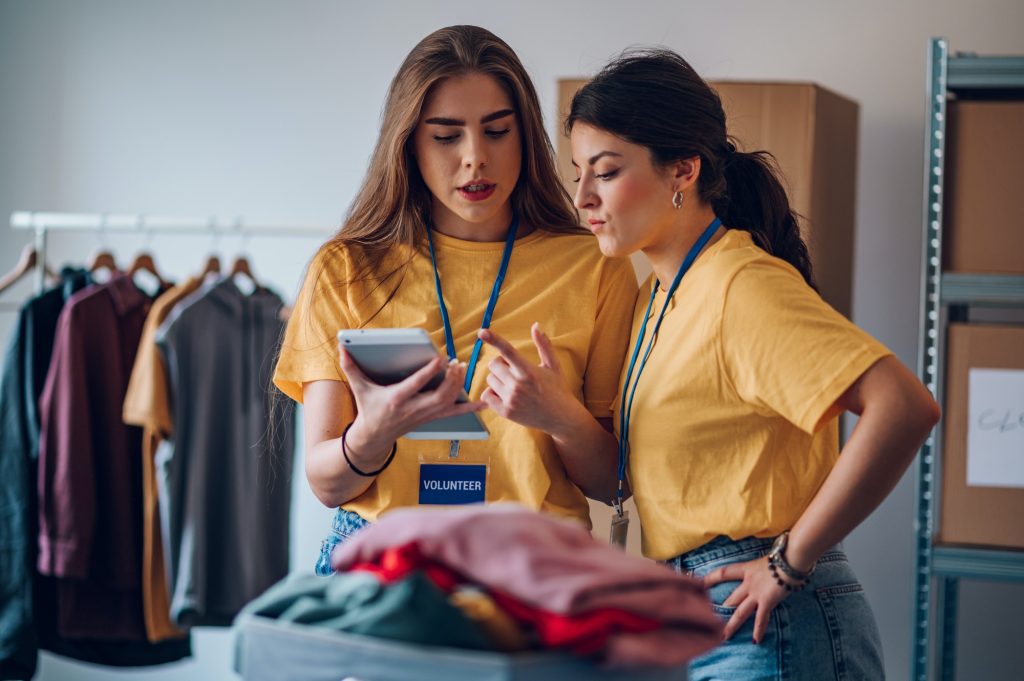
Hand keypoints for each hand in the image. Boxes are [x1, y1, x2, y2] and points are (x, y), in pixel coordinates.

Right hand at [338, 347, 484, 455]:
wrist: (374, 437)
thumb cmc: (369, 409)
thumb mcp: (359, 389)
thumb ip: (351, 368)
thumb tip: (341, 348)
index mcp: (397, 399)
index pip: (416, 385)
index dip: (429, 372)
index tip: (440, 358)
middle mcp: (414, 409)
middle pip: (439, 395)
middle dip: (451, 379)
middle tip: (456, 361)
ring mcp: (426, 416)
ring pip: (449, 402)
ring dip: (459, 386)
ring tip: (462, 367)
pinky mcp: (432, 418)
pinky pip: (455, 413)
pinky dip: (470, 407)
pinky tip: (484, 401)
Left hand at [478, 323, 581, 434]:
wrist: (561, 418)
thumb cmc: (558, 388)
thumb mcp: (553, 365)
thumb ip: (544, 344)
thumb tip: (536, 325)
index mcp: (529, 371)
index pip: (508, 351)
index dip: (494, 339)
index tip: (482, 331)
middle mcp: (518, 385)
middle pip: (493, 365)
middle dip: (501, 365)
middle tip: (513, 371)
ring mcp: (511, 399)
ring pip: (490, 380)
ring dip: (498, 379)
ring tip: (513, 385)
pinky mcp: (506, 412)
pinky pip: (486, 395)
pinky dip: (493, 393)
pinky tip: (506, 395)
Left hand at [702, 556, 792, 643]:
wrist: (791, 559)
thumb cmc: (785, 556)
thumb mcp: (769, 559)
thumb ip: (765, 565)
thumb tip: (771, 565)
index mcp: (747, 569)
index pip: (724, 572)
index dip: (712, 578)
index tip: (700, 583)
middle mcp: (749, 583)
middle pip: (731, 598)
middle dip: (720, 610)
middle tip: (709, 619)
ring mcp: (757, 593)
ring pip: (740, 612)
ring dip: (732, 625)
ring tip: (723, 636)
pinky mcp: (767, 601)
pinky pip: (761, 619)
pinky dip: (758, 630)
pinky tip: (755, 640)